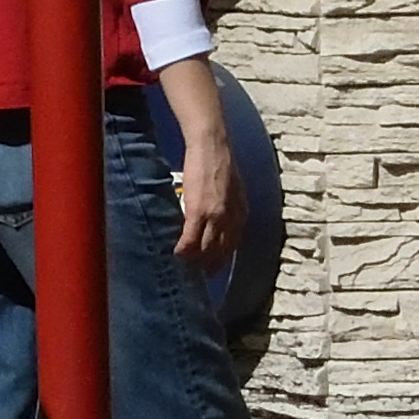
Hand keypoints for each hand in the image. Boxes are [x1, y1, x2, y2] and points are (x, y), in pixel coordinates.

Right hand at [172, 138, 242, 264]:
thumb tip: (220, 222)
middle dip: (208, 266)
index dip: (222, 260)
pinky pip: (190, 239)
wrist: (212, 145)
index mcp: (242, 213)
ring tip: (184, 265)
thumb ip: (229, 208)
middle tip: (197, 274)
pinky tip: (176, 254)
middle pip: (220, 252)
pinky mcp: (198, 211)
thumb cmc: (219, 163)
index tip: (213, 269)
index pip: (233, 245)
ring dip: (194, 261)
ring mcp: (216, 216)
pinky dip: (183, 250)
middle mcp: (232, 218)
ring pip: (205, 249)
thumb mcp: (233, 190)